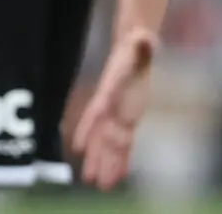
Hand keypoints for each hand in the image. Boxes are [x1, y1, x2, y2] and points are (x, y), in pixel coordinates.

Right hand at [74, 28, 156, 188]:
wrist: (134, 48)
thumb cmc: (138, 45)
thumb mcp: (141, 42)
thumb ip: (143, 44)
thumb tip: (145, 37)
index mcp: (111, 88)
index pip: (97, 110)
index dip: (87, 128)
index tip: (76, 145)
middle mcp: (112, 105)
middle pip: (102, 135)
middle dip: (96, 157)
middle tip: (88, 178)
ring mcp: (119, 114)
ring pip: (110, 143)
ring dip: (105, 163)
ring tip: (99, 184)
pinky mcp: (128, 119)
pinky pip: (123, 142)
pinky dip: (120, 159)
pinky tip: (117, 176)